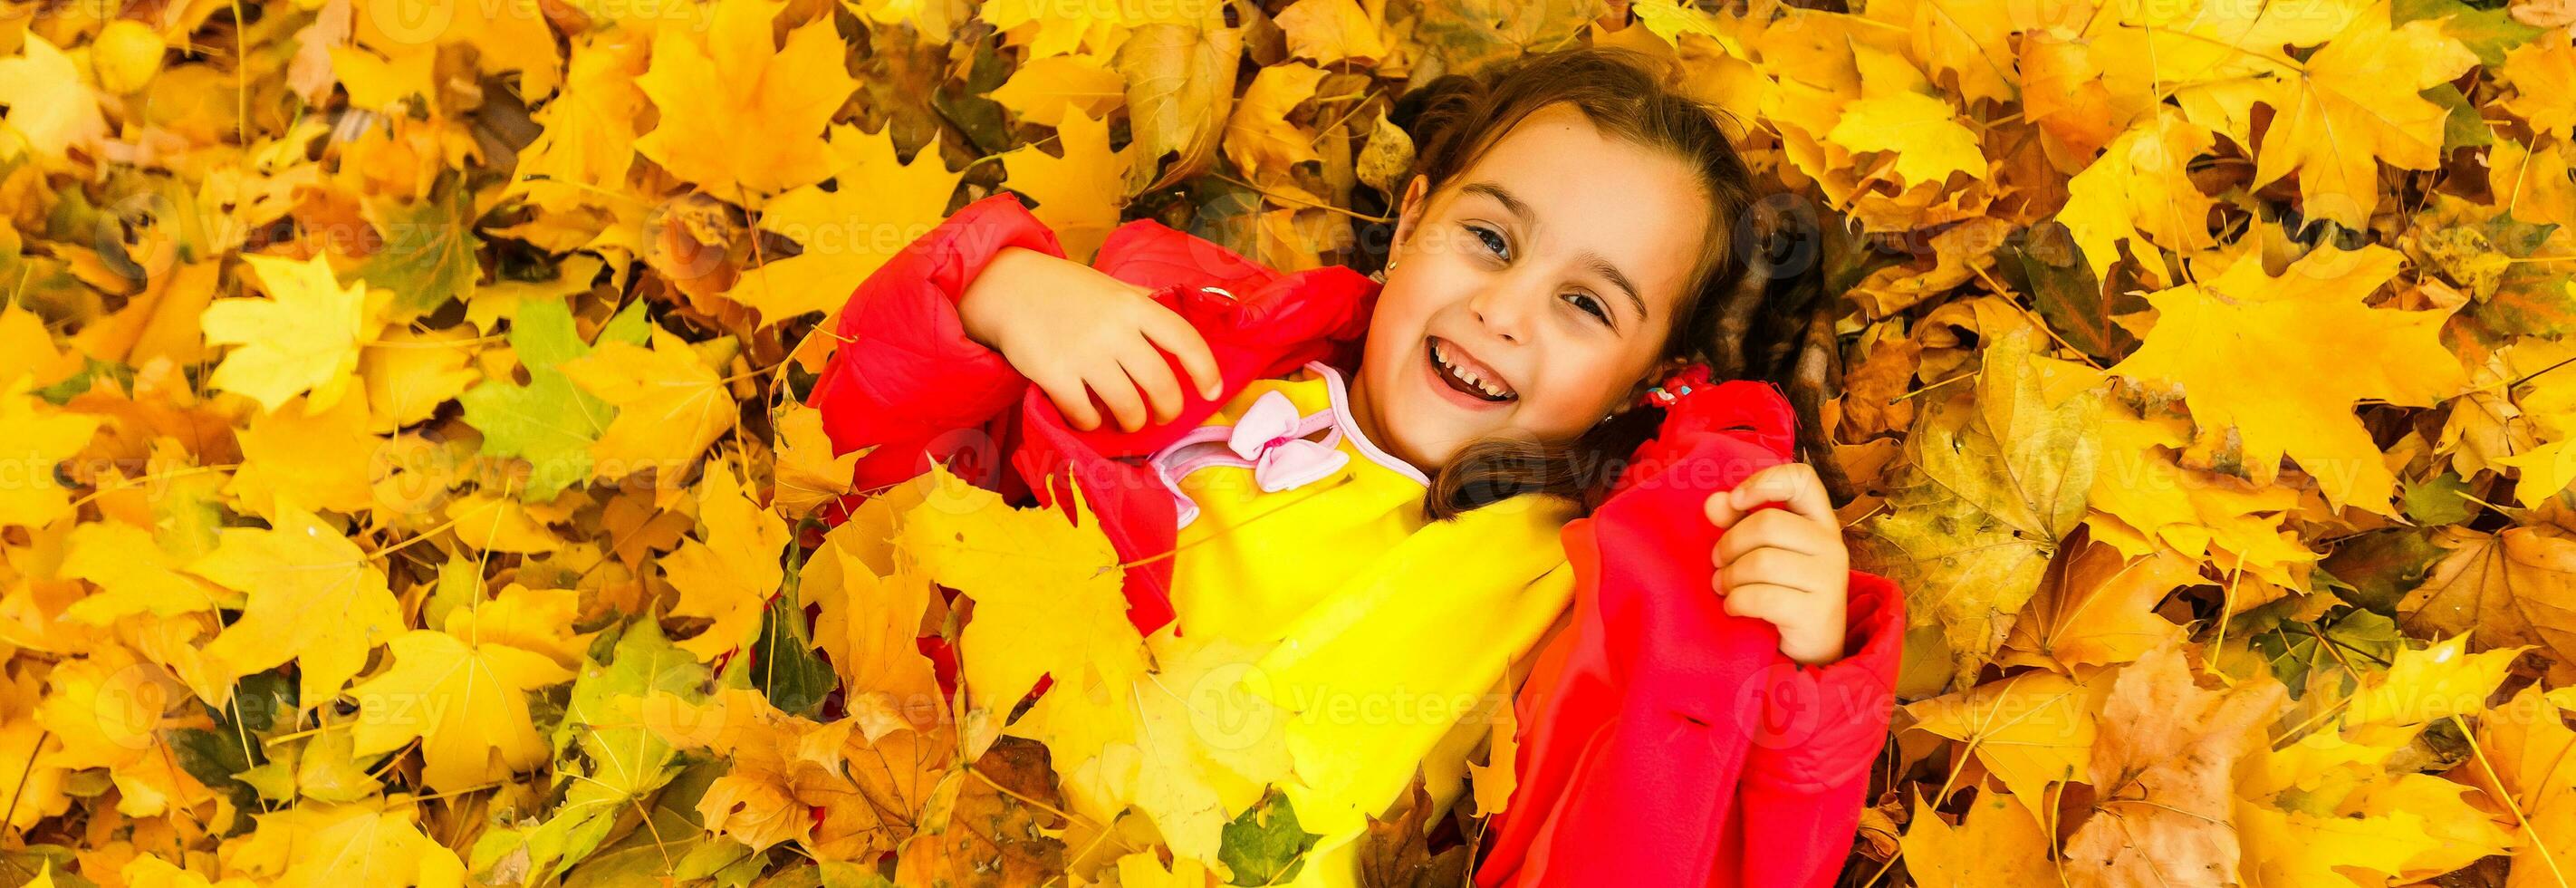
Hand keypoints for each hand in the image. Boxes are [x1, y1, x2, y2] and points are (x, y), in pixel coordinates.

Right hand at [957, 247, 1224, 431]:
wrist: (1008, 288)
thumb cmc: (1066, 290)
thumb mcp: (1112, 287)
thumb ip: (1145, 304)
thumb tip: (1181, 323)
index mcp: (1134, 305)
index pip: (1185, 340)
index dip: (1206, 370)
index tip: (1213, 391)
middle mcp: (1115, 329)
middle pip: (1161, 385)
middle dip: (1168, 410)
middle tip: (1162, 415)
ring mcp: (1084, 353)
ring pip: (1128, 408)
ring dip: (1133, 422)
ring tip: (1128, 421)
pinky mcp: (1054, 375)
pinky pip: (1087, 415)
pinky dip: (1092, 424)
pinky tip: (1090, 417)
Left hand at [1703, 463, 1850, 665]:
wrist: (1811, 649)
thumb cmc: (1782, 591)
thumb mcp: (1763, 551)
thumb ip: (1738, 522)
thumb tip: (1713, 502)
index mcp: (1819, 522)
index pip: (1802, 480)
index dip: (1764, 482)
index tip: (1735, 501)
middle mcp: (1831, 545)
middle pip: (1767, 524)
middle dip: (1729, 544)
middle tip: (1718, 563)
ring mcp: (1829, 579)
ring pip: (1761, 562)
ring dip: (1729, 577)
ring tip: (1724, 587)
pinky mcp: (1817, 612)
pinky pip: (1762, 597)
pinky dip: (1737, 602)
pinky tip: (1733, 607)